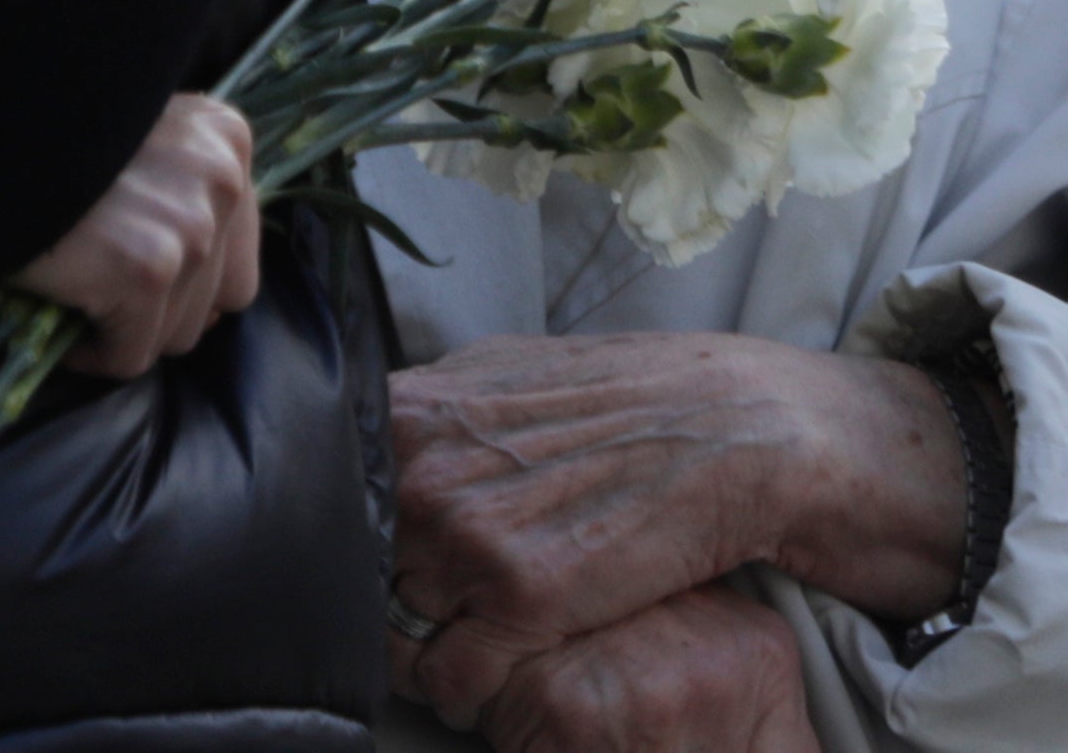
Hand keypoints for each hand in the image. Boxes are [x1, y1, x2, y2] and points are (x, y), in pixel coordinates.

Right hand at [15, 92, 262, 378]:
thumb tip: (203, 284)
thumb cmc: (44, 144)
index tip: (128, 266)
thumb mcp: (137, 139)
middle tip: (97, 280)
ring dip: (121, 327)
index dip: (182, 281)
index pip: (237, 259)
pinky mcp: (150, 271)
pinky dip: (86, 351)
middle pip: (214, 305)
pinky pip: (128, 357)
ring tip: (72, 283)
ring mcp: (192, 226)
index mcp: (227, 139)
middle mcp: (225, 177)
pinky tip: (54, 303)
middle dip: (154, 308)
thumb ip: (182, 188)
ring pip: (174, 336)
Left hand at [387, 333, 961, 730]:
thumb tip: (381, 439)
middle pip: (351, 574)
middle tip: (423, 616)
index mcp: (412, 412)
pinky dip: (464, 693)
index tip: (376, 564)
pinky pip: (449, 681)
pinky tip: (496, 677)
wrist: (739, 431)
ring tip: (464, 645)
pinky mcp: (519, 595)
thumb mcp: (513, 374)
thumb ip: (438, 413)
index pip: (329, 507)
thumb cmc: (632, 405)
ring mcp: (465, 529)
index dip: (349, 545)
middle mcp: (422, 467)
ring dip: (421, 652)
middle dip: (381, 602)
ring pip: (391, 633)